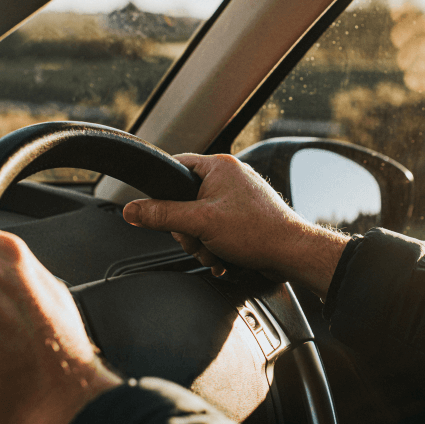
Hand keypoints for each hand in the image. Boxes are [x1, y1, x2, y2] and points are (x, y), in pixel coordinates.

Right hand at [122, 154, 347, 296]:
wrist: (292, 254)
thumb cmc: (257, 231)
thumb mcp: (199, 223)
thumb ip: (162, 215)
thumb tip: (132, 210)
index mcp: (219, 166)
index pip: (176, 166)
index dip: (164, 191)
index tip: (161, 210)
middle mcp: (230, 177)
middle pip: (185, 201)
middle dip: (188, 230)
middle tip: (199, 240)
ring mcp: (238, 198)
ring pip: (200, 220)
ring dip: (202, 243)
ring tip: (216, 252)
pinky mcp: (245, 217)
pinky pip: (216, 230)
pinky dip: (216, 247)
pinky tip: (224, 258)